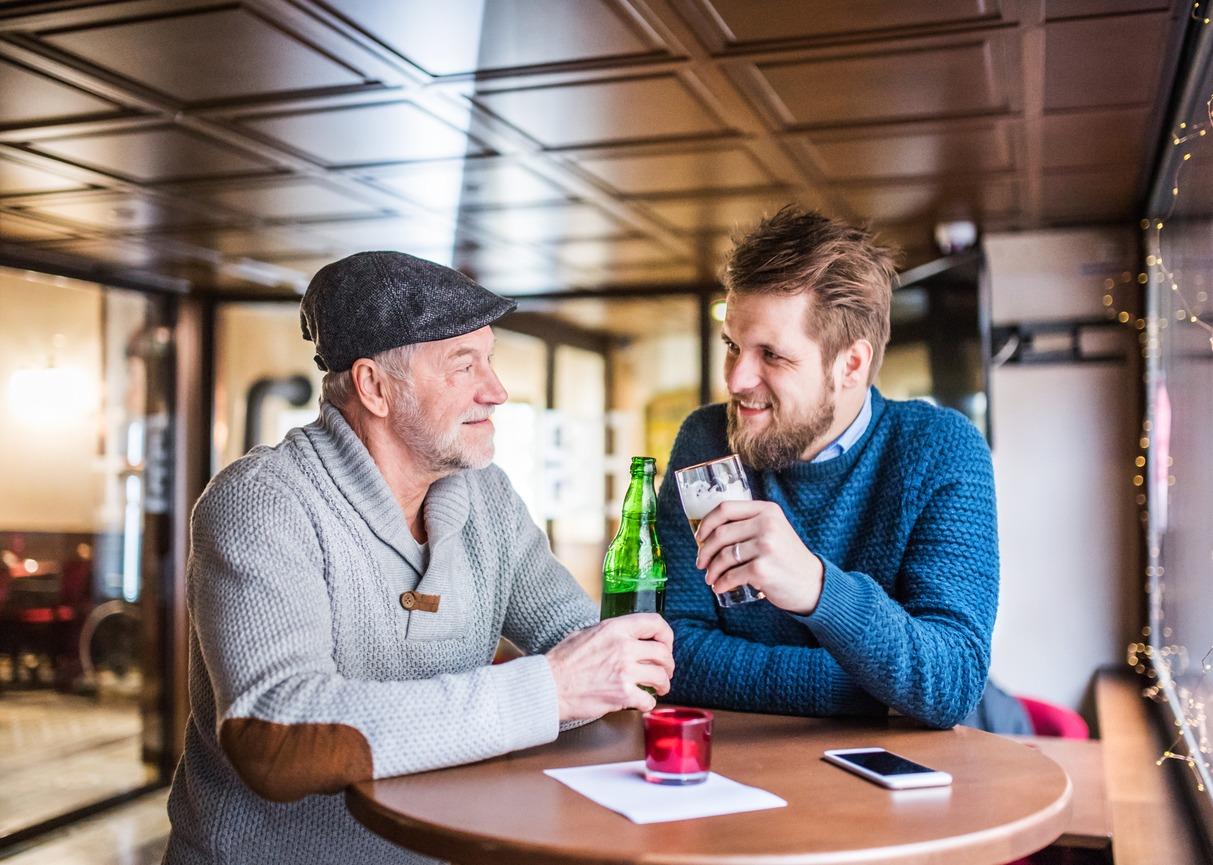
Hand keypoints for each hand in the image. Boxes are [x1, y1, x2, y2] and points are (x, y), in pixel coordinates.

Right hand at [545, 614, 674, 721]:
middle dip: (668, 665)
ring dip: (663, 685)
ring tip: (658, 688)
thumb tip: (626, 634)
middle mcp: (624, 647)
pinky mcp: (622, 694)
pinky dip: (648, 703)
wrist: (549, 686)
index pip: (655, 623)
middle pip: (664, 653)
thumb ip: (610, 632)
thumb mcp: (587, 633)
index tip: (665, 645)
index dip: (666, 635)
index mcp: (616, 628)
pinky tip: (641, 702)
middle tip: (665, 671)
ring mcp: (625, 671)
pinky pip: (649, 700)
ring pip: (661, 677)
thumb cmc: (563, 661)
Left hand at [695, 500, 824, 614]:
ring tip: (710, 578)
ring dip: (712, 570)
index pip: (725, 508)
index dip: (706, 522)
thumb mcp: (774, 530)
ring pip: (723, 556)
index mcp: (767, 510)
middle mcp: (767, 525)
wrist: (812, 583)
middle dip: (704, 550)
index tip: (699, 537)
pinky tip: (719, 587)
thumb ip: (750, 524)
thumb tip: (709, 532)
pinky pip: (731, 575)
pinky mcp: (762, 569)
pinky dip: (721, 583)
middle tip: (701, 562)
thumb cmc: (786, 558)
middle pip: (720, 533)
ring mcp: (765, 546)